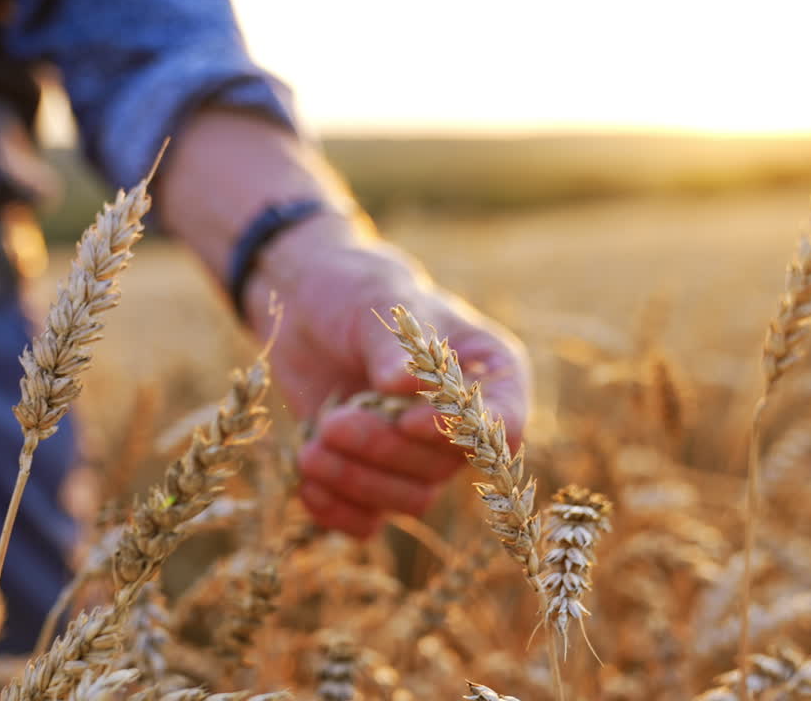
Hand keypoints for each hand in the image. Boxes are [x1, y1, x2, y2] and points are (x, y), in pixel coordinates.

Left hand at [246, 216, 531, 536]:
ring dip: (357, 482)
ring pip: (409, 499)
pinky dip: (338, 511)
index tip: (405, 420)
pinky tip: (306, 485)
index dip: (458, 433)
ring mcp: (417, 454)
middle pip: (443, 467)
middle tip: (335, 423)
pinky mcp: (373, 475)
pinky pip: (369, 519)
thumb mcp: (375, 303)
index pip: (505, 424)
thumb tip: (402, 385)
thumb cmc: (355, 292)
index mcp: (487, 373)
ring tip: (310, 451)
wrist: (305, 307)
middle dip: (385, 451)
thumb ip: (394, 347)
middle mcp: (459, 422)